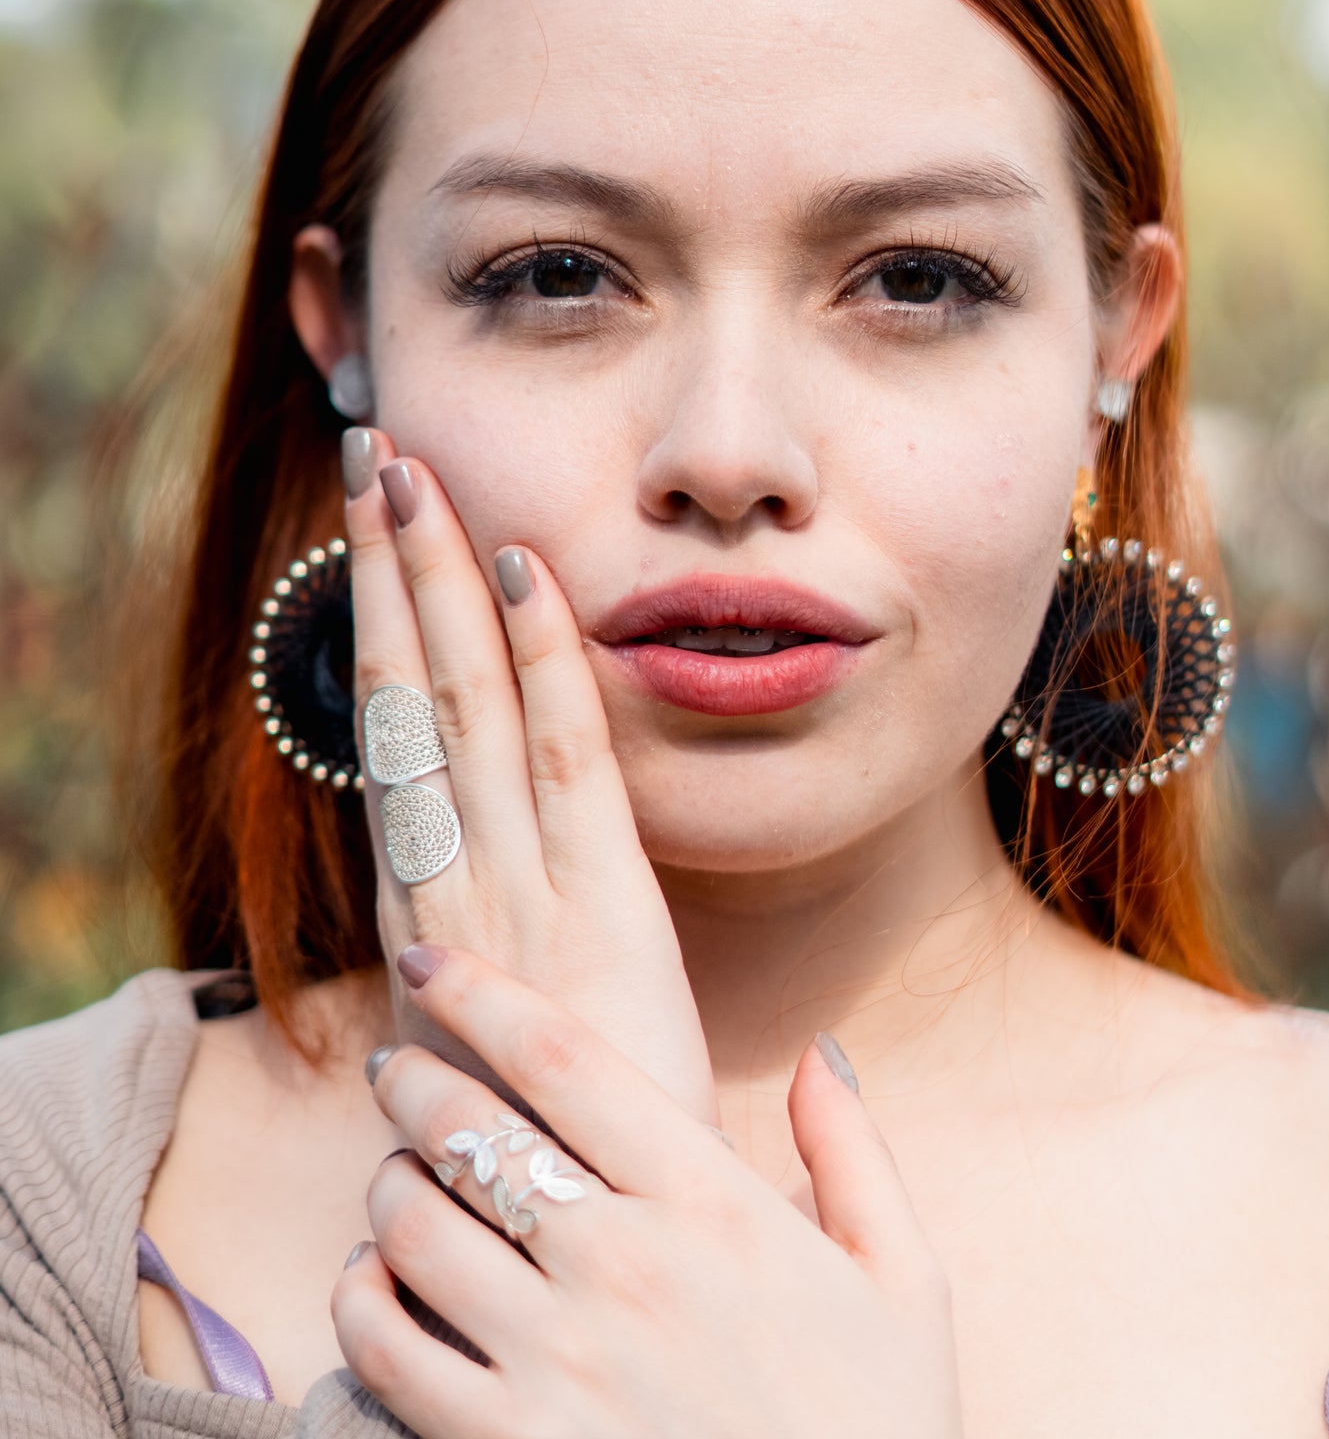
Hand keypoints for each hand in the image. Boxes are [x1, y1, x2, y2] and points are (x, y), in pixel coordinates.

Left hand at [335, 945, 965, 1438]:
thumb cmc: (876, 1432)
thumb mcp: (903, 1281)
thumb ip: (854, 1152)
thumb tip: (821, 1051)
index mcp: (712, 1203)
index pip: (562, 1057)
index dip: (478, 991)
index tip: (430, 957)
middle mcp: (624, 1265)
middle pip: (470, 1128)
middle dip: (413, 1081)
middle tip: (396, 1070)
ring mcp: (558, 1363)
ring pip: (414, 1229)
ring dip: (387, 1188)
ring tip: (396, 1182)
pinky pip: (388, 1349)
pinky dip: (360, 1302)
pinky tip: (375, 1290)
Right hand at [344, 430, 716, 1124]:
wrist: (592, 1235)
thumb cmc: (555, 1120)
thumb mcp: (496, 1006)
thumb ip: (483, 918)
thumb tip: (470, 853)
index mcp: (428, 899)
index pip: (391, 725)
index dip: (377, 614)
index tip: (372, 516)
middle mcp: (451, 878)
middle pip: (408, 690)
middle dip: (390, 564)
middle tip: (374, 450)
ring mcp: (516, 887)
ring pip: (461, 705)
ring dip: (437, 582)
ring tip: (416, 475)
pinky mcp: (600, 906)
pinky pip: (564, 757)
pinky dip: (540, 661)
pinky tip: (527, 573)